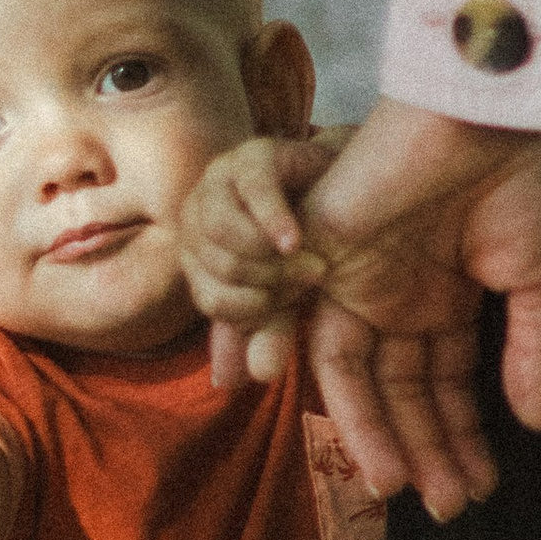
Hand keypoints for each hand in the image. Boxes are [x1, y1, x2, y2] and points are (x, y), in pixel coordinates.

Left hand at [179, 127, 348, 384]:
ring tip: (310, 259)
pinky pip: (253, 191)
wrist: (343, 182)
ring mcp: (220, 179)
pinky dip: (275, 221)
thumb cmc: (311, 240)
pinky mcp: (253, 155)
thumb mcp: (286, 293)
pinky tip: (294, 240)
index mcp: (197, 252)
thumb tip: (228, 384)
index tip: (291, 304)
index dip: (252, 310)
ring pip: (224, 234)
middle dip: (268, 283)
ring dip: (272, 258)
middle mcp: (197, 214)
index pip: (209, 299)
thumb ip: (262, 331)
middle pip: (214, 268)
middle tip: (310, 279)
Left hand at [291, 102, 540, 521]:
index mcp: (447, 294)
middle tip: (448, 508)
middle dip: (424, 449)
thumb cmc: (526, 178)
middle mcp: (397, 293)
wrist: (494, 106)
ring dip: (379, 436)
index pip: (444, 384)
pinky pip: (313, 335)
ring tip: (406, 490)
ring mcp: (359, 278)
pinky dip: (334, 392)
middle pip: (399, 390)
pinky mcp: (325, 257)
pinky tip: (366, 444)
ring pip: (356, 377)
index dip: (461, 437)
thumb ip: (534, 352)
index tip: (480, 487)